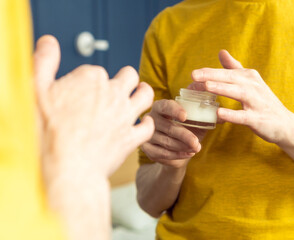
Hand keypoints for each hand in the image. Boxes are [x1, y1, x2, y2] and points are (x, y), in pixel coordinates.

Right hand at [34, 35, 154, 179]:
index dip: (89, 80)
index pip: (97, 71)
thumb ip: (45, 61)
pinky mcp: (132, 138)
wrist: (65, 167)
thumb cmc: (46, 131)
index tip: (82, 91)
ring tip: (139, 94)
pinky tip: (143, 123)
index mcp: (91, 79)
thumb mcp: (36, 88)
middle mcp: (113, 93)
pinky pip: (148, 127)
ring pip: (146, 95)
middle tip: (119, 85)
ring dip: (143, 93)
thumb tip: (49, 41)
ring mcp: (125, 116)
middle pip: (129, 75)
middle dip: (125, 78)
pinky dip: (147, 124)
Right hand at [141, 99, 205, 168]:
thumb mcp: (197, 121)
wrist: (179, 150)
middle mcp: (150, 118)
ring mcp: (147, 133)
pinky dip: (177, 155)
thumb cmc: (189, 129)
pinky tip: (188, 154)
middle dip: (185, 136)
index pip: (166, 106)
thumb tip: (222, 115)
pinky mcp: (146, 148)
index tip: (185, 116)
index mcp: (161, 106)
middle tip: (197, 143)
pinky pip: (162, 153)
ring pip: (166, 142)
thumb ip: (206, 115)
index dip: (175, 110)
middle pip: (168, 127)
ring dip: (183, 146)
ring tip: (196, 148)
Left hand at [191, 50, 293, 144]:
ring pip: (238, 93)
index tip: (193, 73)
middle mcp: (254, 86)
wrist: (285, 125)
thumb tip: (221, 51)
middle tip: (193, 75)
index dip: (209, 72)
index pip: (226, 72)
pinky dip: (232, 114)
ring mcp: (257, 102)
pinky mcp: (258, 119)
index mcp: (249, 77)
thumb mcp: (250, 82)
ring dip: (223, 88)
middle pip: (231, 78)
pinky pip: (244, 116)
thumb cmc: (263, 102)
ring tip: (207, 85)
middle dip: (212, 75)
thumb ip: (234, 68)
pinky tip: (219, 113)